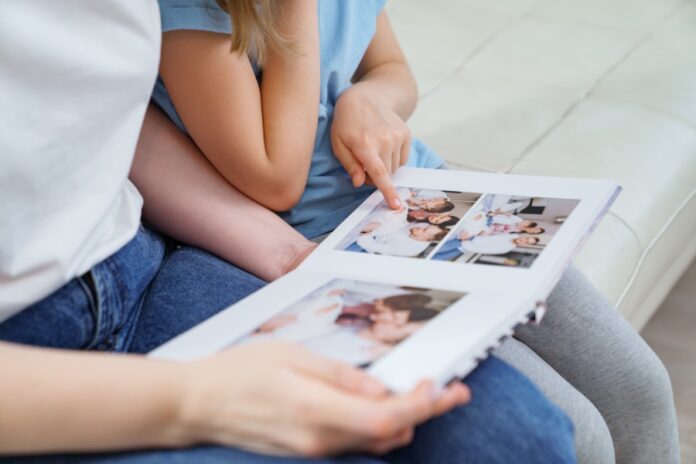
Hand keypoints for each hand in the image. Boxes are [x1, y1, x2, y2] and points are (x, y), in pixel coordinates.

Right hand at [178, 342, 469, 456]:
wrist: (199, 404)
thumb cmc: (239, 372)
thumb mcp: (291, 356)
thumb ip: (339, 375)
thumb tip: (380, 387)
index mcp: (316, 410)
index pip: (386, 417)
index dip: (421, 405)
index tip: (440, 386)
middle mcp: (319, 439)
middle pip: (389, 433)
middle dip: (425, 412)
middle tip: (449, 391)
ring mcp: (313, 450)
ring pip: (376, 442)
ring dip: (405, 421)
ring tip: (424, 394)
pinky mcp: (308, 451)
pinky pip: (356, 444)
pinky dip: (379, 427)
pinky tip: (384, 406)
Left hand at [331, 86, 410, 209]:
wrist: (367, 97)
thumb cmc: (346, 122)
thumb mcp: (338, 143)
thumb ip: (350, 165)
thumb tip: (360, 183)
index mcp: (365, 144)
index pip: (379, 173)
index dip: (387, 191)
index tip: (396, 205)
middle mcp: (385, 140)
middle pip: (387, 174)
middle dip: (375, 177)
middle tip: (363, 165)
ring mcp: (398, 136)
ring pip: (395, 168)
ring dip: (385, 167)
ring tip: (373, 151)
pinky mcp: (406, 134)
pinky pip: (403, 159)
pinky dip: (393, 159)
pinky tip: (383, 146)